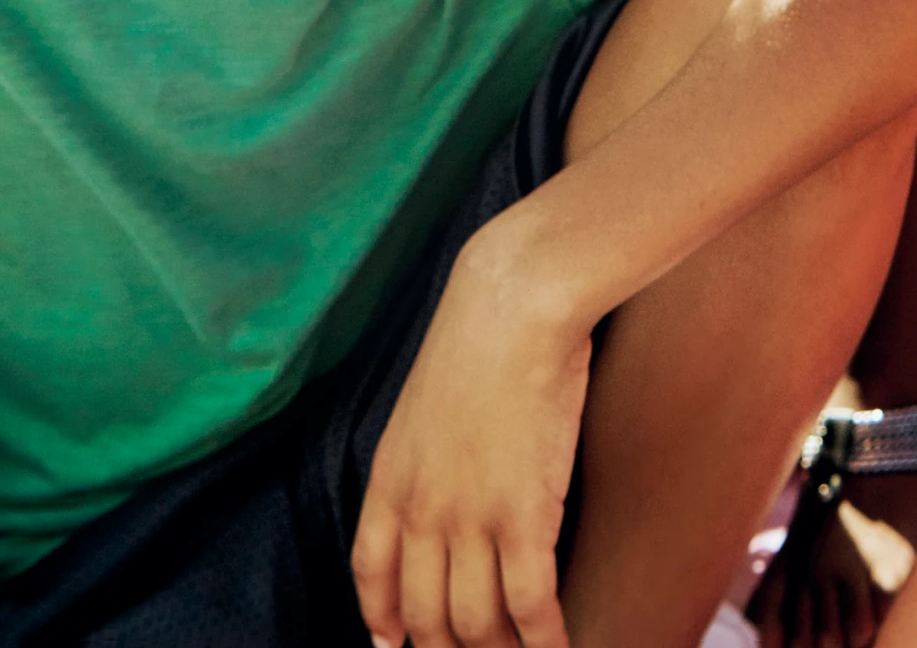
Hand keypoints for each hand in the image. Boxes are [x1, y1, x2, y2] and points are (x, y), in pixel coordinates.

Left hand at [352, 224, 590, 647]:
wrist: (512, 303)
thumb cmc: (482, 336)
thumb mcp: (429, 399)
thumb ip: (430, 451)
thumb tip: (451, 479)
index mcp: (391, 477)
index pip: (372, 572)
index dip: (383, 616)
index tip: (394, 642)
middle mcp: (421, 509)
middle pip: (426, 613)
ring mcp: (470, 518)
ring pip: (476, 624)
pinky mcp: (523, 517)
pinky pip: (529, 605)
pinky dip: (545, 641)